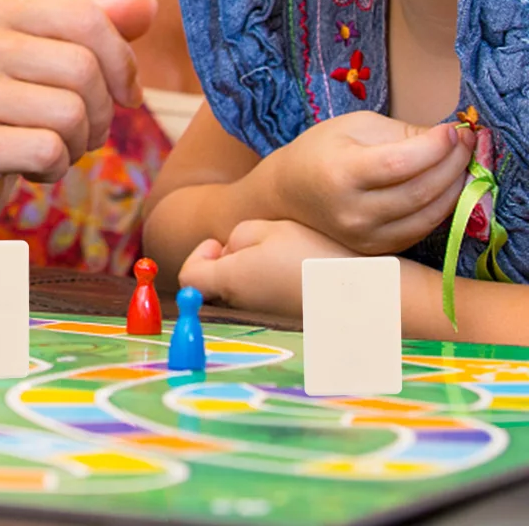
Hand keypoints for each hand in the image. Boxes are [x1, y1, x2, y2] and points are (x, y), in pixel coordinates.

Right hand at [0, 0, 155, 235]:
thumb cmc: (1, 107)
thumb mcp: (40, 56)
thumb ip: (93, 28)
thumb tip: (148, 4)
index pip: (83, 16)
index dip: (121, 60)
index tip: (124, 92)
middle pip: (82, 68)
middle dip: (102, 110)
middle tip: (83, 130)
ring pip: (70, 113)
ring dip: (78, 143)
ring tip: (53, 146)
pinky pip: (48, 152)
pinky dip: (55, 169)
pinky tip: (30, 167)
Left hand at [180, 218, 355, 317]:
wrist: (365, 297)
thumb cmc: (315, 257)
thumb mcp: (270, 228)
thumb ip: (238, 236)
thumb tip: (229, 251)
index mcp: (232, 281)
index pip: (188, 277)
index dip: (198, 255)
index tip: (221, 242)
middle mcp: (243, 306)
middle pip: (215, 286)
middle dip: (227, 261)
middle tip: (258, 246)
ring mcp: (265, 319)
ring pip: (242, 292)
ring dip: (252, 272)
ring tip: (285, 257)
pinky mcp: (285, 324)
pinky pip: (266, 302)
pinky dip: (272, 286)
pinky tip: (300, 273)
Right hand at [265, 113, 472, 254]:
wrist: (289, 192)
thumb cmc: (321, 151)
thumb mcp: (354, 127)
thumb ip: (402, 132)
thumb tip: (450, 136)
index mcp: (340, 173)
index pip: (400, 163)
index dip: (434, 147)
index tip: (453, 130)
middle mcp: (352, 211)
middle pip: (420, 191)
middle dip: (453, 164)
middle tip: (467, 143)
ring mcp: (365, 236)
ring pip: (428, 215)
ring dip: (455, 187)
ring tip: (461, 163)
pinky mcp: (377, 249)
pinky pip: (421, 230)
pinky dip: (441, 207)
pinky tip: (446, 187)